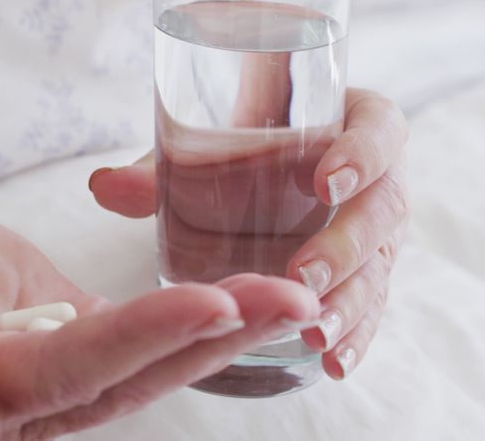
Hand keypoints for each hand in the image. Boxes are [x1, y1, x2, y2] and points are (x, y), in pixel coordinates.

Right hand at [0, 195, 318, 439]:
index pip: (70, 369)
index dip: (141, 337)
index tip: (211, 302)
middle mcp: (26, 404)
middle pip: (131, 377)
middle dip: (214, 339)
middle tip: (295, 299)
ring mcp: (53, 380)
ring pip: (147, 366)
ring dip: (222, 334)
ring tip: (293, 297)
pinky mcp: (70, 347)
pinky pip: (138, 342)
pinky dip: (193, 323)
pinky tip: (249, 302)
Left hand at [90, 88, 407, 379]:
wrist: (262, 160)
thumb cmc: (240, 144)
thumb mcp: (203, 147)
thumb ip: (159, 167)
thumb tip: (102, 187)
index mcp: (351, 122)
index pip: (379, 129)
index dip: (361, 153)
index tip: (325, 181)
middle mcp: (376, 178)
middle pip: (383, 208)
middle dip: (347, 245)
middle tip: (304, 275)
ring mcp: (375, 230)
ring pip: (379, 266)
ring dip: (352, 302)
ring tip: (316, 333)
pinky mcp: (365, 274)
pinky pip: (370, 306)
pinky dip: (355, 336)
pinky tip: (332, 363)